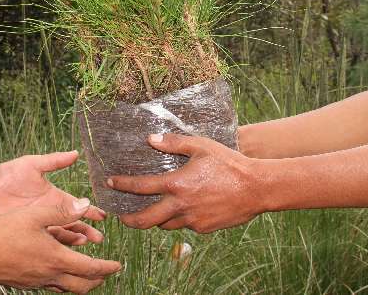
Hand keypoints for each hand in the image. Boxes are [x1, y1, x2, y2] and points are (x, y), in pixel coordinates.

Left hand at [0, 151, 105, 244]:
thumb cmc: (8, 174)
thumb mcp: (33, 164)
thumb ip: (54, 160)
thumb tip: (76, 153)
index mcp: (54, 197)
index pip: (76, 205)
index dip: (89, 210)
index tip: (103, 216)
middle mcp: (50, 212)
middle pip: (73, 223)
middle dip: (87, 230)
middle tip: (99, 238)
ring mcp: (39, 223)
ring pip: (61, 234)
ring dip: (74, 238)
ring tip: (84, 242)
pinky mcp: (27, 231)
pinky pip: (45, 241)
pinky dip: (55, 244)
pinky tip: (63, 248)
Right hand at [0, 199, 122, 293]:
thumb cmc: (5, 231)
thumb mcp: (35, 215)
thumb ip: (62, 210)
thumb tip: (85, 204)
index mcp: (56, 258)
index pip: (90, 269)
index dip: (106, 267)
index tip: (117, 265)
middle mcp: (49, 274)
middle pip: (81, 285)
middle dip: (97, 280)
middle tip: (106, 273)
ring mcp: (36, 281)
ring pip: (65, 288)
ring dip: (80, 282)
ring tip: (86, 275)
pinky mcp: (24, 283)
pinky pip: (50, 286)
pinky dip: (61, 282)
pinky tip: (57, 274)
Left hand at [107, 134, 261, 233]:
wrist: (257, 187)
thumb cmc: (229, 163)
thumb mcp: (201, 146)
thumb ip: (174, 142)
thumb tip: (151, 139)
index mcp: (176, 184)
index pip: (140, 187)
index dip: (122, 185)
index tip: (110, 183)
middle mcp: (180, 205)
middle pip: (145, 219)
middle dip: (129, 220)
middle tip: (121, 217)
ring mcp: (192, 220)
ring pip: (165, 225)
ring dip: (157, 219)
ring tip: (153, 212)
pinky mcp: (204, 228)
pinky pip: (185, 226)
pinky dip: (180, 219)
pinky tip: (184, 209)